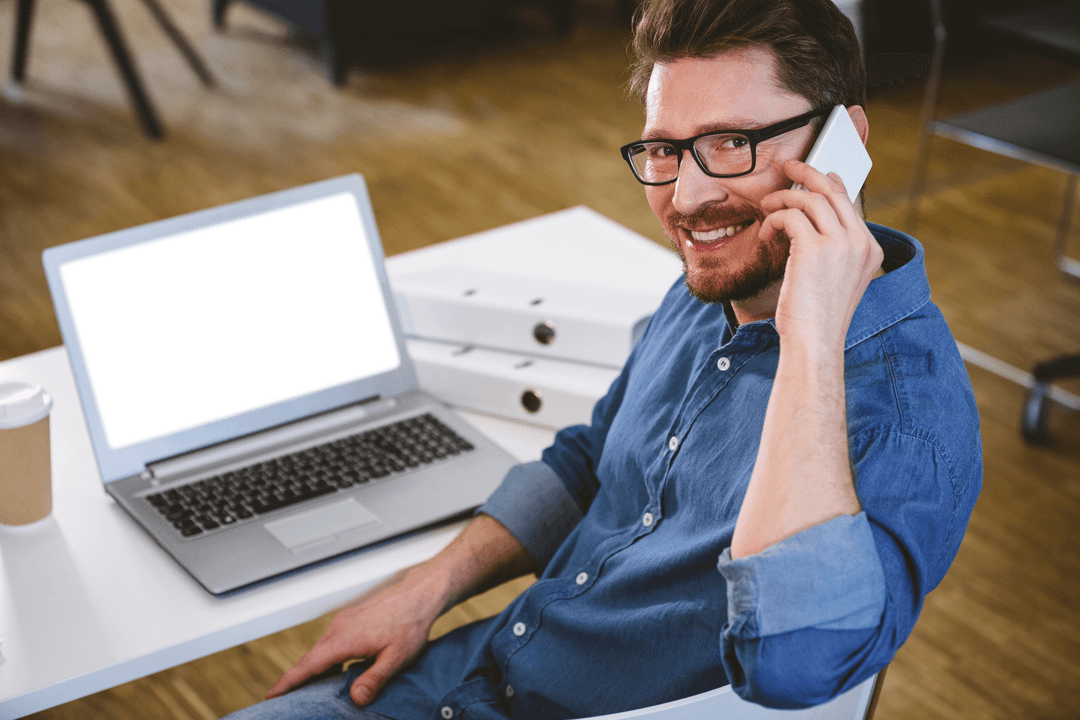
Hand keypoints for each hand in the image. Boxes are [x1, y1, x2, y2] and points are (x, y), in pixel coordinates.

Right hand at [266, 566, 447, 705]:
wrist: (419, 594)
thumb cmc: (410, 622)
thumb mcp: (396, 657)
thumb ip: (374, 679)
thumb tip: (355, 699)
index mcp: (344, 639)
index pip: (308, 665)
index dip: (288, 682)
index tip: (271, 695)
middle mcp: (338, 628)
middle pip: (310, 659)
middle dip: (296, 680)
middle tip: (284, 700)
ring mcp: (343, 622)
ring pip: (321, 650)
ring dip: (312, 669)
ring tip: (307, 690)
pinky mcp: (350, 620)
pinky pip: (331, 643)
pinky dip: (326, 658)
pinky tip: (334, 671)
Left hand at [759, 159, 882, 353]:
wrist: (814, 342)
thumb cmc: (817, 317)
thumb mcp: (835, 279)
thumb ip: (833, 250)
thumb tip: (812, 220)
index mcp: (870, 250)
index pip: (850, 204)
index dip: (830, 184)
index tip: (814, 176)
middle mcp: (860, 243)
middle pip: (833, 190)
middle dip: (807, 173)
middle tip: (787, 167)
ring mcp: (841, 244)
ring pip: (810, 199)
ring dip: (783, 197)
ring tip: (767, 205)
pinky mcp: (815, 249)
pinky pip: (790, 216)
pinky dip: (774, 219)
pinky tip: (766, 232)